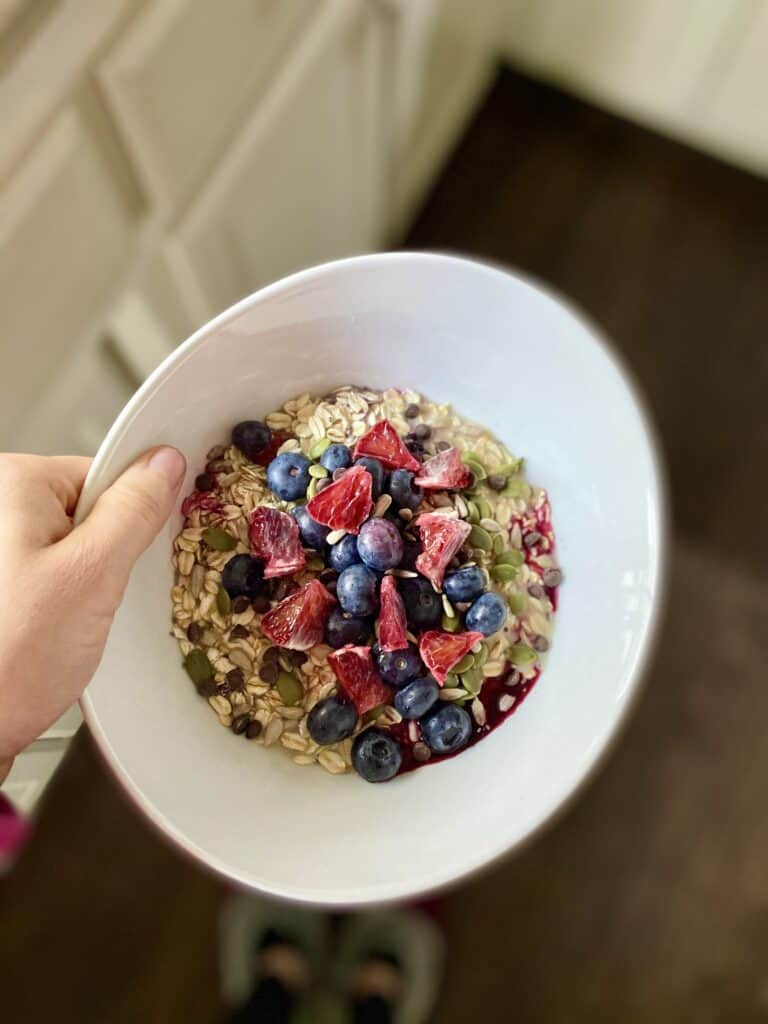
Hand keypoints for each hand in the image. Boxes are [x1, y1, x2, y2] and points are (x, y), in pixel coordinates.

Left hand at [0, 447, 185, 782]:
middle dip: (103, 562)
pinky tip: (47, 637)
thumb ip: (134, 512)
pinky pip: (49, 579)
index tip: (123, 562)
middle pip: (87, 513)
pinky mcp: (0, 586)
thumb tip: (164, 464)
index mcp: (11, 483)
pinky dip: (59, 608)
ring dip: (82, 590)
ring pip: (71, 552)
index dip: (129, 522)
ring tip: (59, 628)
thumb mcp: (91, 577)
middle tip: (85, 604)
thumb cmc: (6, 661)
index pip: (103, 475)